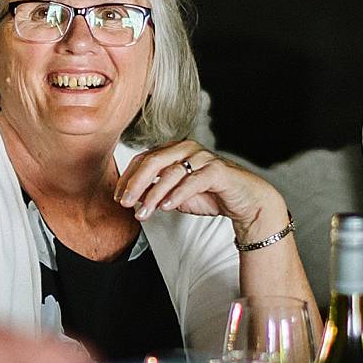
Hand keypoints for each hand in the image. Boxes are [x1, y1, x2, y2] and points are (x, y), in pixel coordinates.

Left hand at [116, 142, 291, 250]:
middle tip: (124, 202)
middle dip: (136, 183)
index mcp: (175, 151)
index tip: (118, 197)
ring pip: (171, 173)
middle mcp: (187, 149)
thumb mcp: (177, 195)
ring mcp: (203, 158)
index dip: (128, 178)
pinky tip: (165, 207)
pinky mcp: (216, 170)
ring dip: (154, 194)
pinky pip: (193, 182)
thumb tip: (134, 199)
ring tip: (144, 212)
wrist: (243, 201)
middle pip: (154, 161)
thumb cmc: (211, 194)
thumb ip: (157, 193)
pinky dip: (177, 195)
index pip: (145, 159)